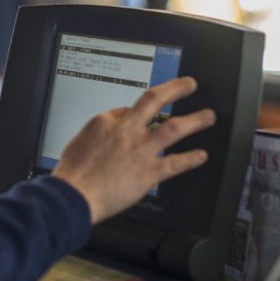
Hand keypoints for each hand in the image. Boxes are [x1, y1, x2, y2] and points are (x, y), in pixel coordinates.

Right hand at [52, 77, 213, 223]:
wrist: (73, 196)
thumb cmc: (72, 174)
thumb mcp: (78, 142)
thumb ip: (97, 133)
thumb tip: (109, 128)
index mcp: (105, 122)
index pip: (126, 109)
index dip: (137, 112)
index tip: (144, 115)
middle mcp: (126, 131)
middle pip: (154, 100)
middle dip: (175, 89)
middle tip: (189, 84)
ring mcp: (140, 150)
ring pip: (174, 128)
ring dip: (195, 121)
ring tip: (207, 117)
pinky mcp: (149, 173)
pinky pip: (176, 163)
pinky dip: (191, 158)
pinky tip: (201, 156)